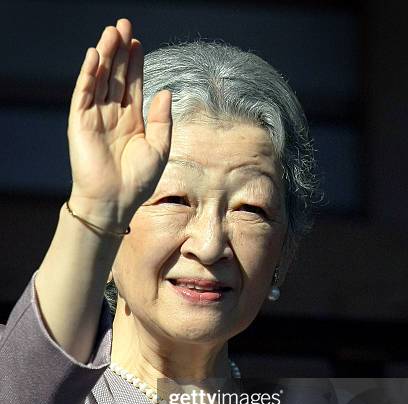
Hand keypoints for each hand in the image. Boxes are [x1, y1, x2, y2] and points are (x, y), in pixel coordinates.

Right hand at [67, 18, 171, 227]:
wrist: (115, 202)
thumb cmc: (138, 181)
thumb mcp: (159, 148)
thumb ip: (162, 120)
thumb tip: (166, 90)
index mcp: (132, 122)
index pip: (132, 85)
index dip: (135, 64)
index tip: (138, 42)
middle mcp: (113, 116)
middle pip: (116, 77)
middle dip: (120, 52)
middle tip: (124, 25)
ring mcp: (95, 118)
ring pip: (100, 80)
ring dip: (105, 56)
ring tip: (112, 32)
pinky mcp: (80, 123)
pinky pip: (83, 93)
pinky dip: (88, 74)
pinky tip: (95, 55)